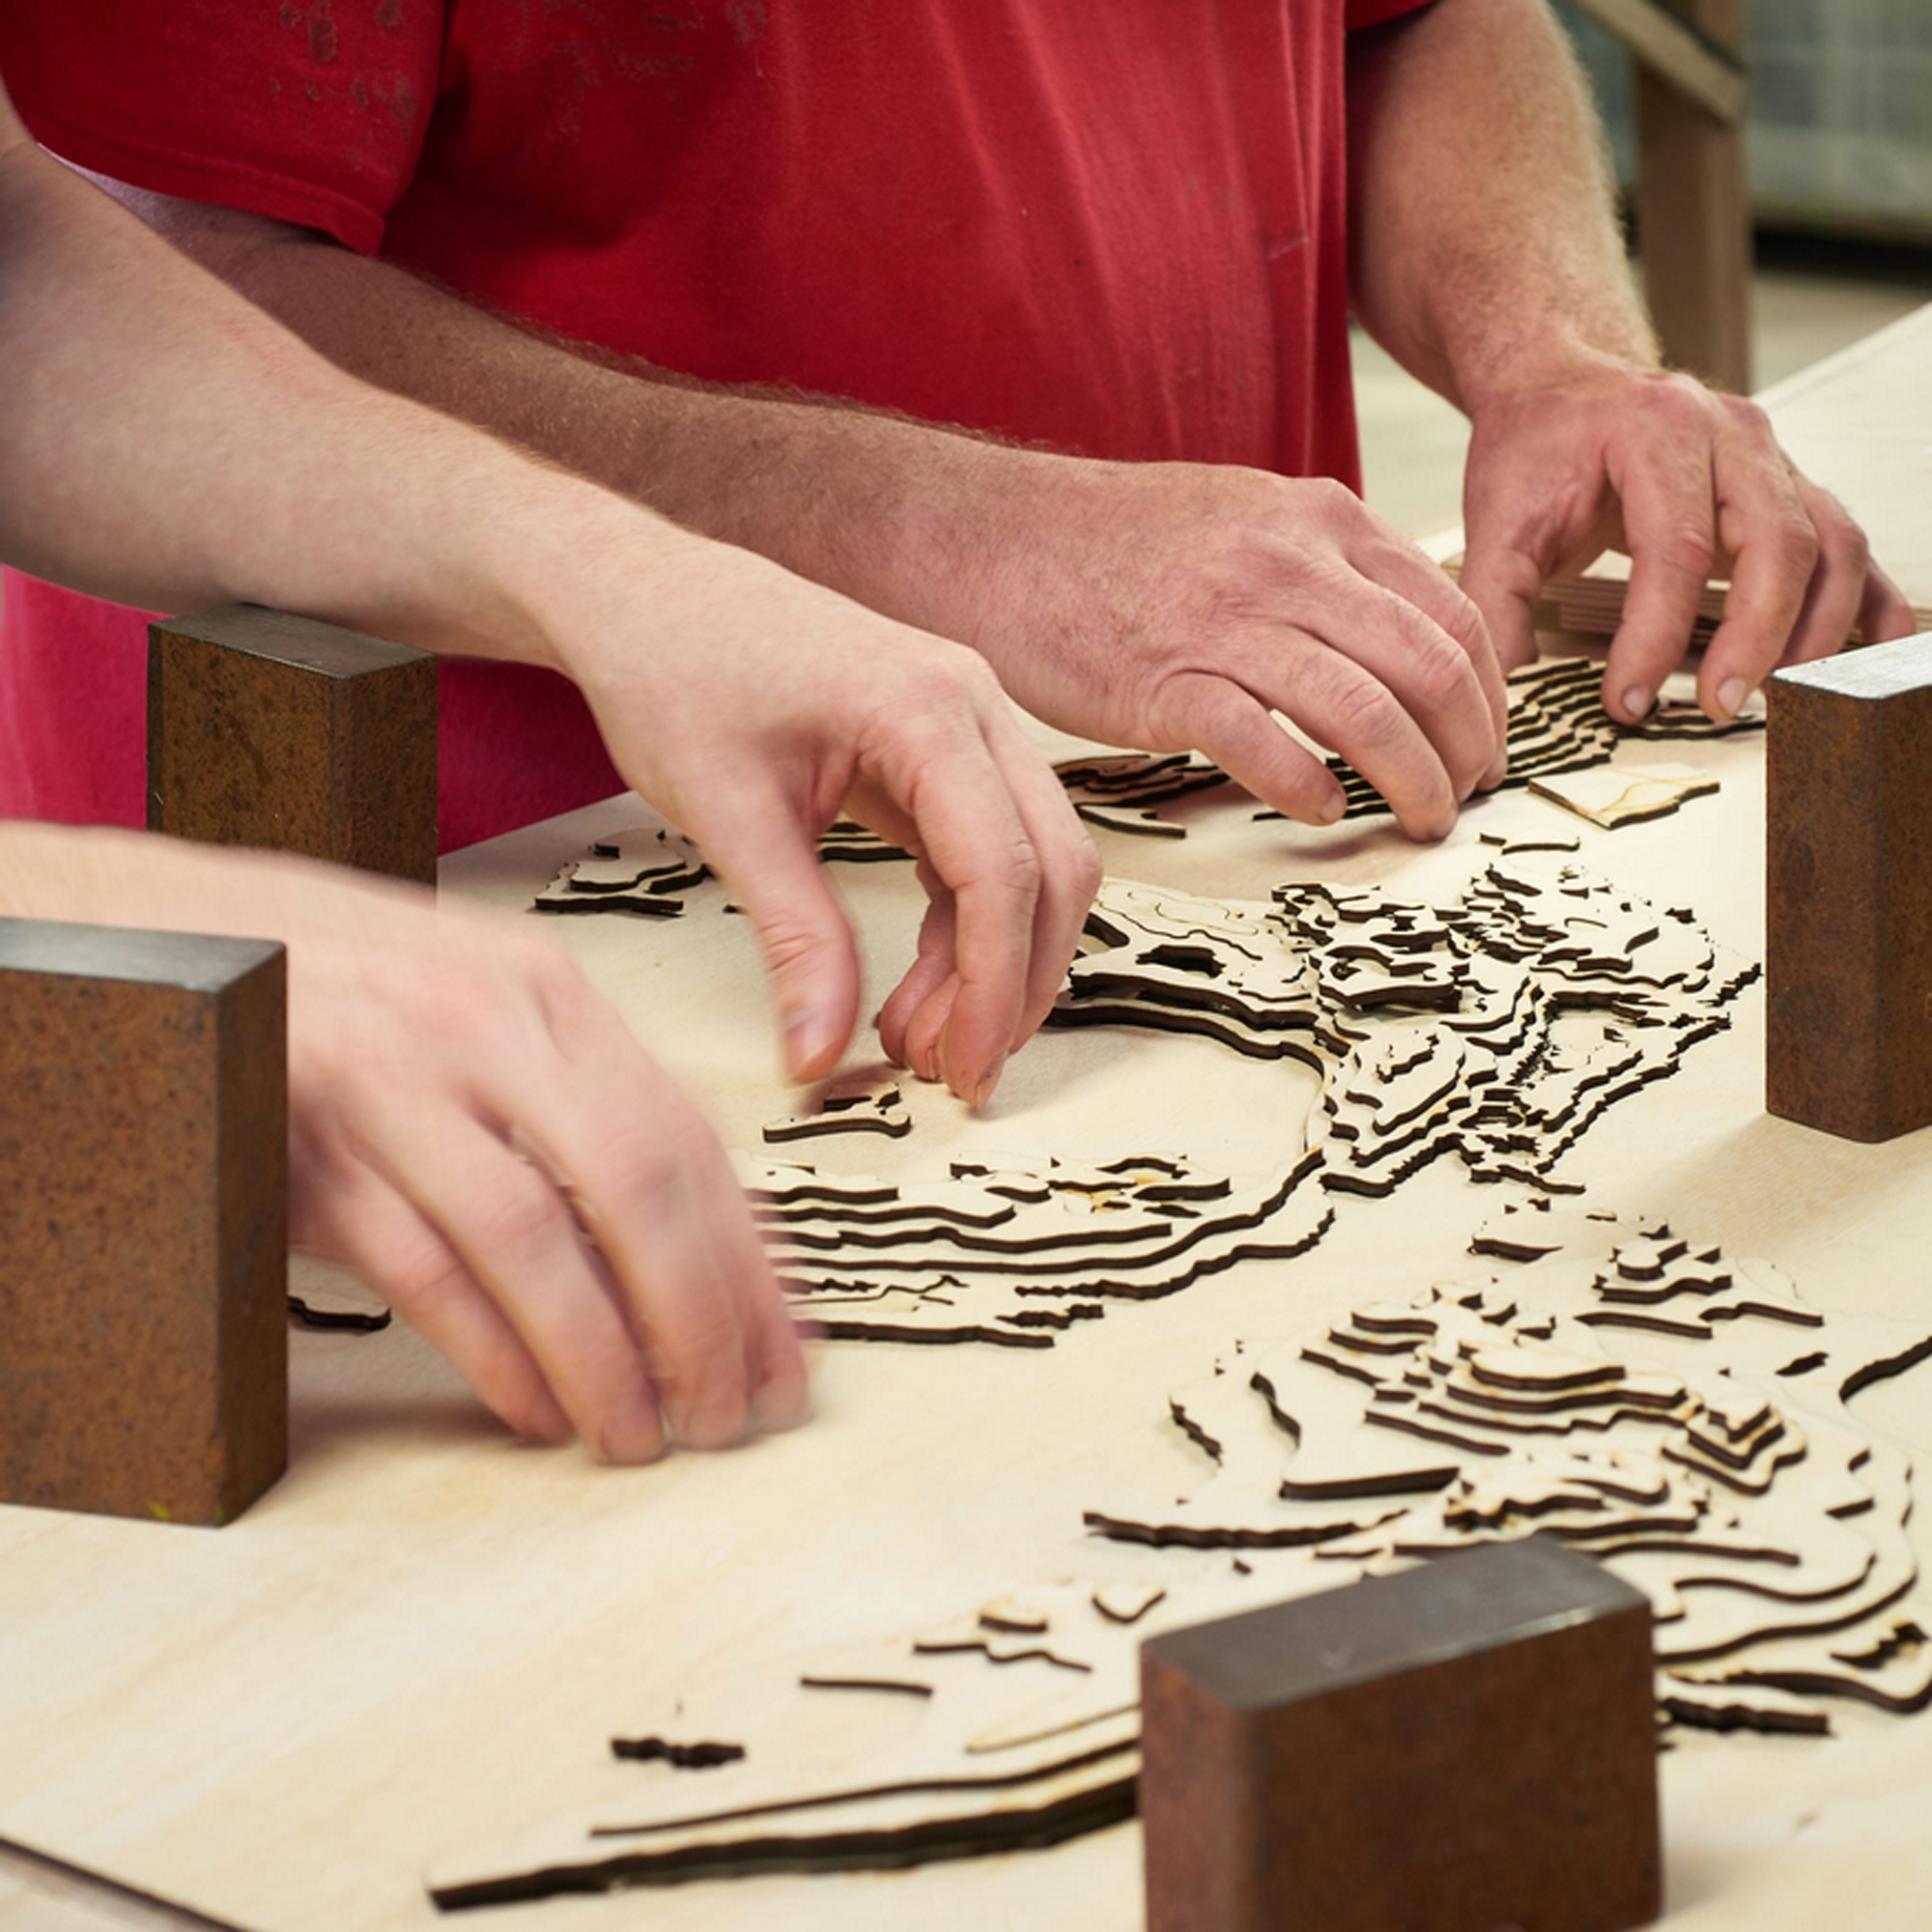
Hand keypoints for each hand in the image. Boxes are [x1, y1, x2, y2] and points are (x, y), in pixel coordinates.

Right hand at [0, 828, 803, 1461]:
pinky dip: (491, 1351)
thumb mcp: (484, 1008)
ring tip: (639, 1435)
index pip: (687, 1136)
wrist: (171, 940)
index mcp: (548, 991)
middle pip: (635, 1185)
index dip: (749, 1258)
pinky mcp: (308, 1150)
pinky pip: (422, 1270)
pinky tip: (535, 1410)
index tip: (787, 1350)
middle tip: (730, 1413)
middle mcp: (484, 1028)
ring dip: (600, 1355)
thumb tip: (697, 1239)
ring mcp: (393, 1085)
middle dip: (699, 1315)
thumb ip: (580, 1102)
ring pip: (532, 1240)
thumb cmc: (347, 985)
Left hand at [559, 541, 1099, 1106]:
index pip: (1002, 867)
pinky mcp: (947, 748)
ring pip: (1036, 864)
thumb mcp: (729, 817)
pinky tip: (917, 989)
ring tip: (919, 1043)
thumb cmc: (676, 673)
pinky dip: (966, 929)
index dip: (992, 984)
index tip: (958, 1068)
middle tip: (954, 1074)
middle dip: (1016, 984)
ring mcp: (970, 721)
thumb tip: (818, 1057)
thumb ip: (793, 939)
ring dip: (997, 963)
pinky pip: (990, 852)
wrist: (644, 596)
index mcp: (925, 708)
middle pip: (1052, 867)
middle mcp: (973, 704)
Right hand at [920, 457, 1507, 841]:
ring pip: (1366, 713)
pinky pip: (1267, 746)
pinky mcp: (1167, 682)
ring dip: (1411, 781)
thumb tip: (1391, 641)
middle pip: (1429, 668)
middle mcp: (1289, 565)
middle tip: (1467, 795)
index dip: (1489, 695)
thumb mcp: (1246, 517)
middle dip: (1468, 748)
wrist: (1000, 537)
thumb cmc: (1115, 543)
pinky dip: (1309, 789)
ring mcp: (1228, 622)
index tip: (1485, 742)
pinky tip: (1321, 812)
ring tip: (1419, 819)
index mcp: (1320, 521)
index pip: (1450, 615)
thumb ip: (1323, 568)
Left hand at [1457, 352, 1918, 720]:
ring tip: (1772, 696)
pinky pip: (1850, 547)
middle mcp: (1733, 435)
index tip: (1629, 700)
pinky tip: (1858, 656)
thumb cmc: (1537, 449)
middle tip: (1718, 705)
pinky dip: (1864, 604)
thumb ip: (1495, 605)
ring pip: (1829, 544)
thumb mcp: (1496, 521)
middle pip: (1777, 541)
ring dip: (1814, 629)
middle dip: (1755, 635)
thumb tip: (1505, 693)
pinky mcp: (1791, 490)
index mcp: (1657, 430)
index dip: (1656, 636)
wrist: (1564, 388)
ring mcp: (1773, 460)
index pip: (1675, 547)